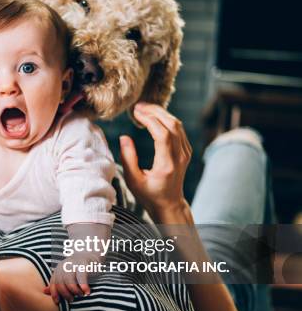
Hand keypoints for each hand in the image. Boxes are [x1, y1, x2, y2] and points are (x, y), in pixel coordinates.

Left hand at [42, 252, 96, 303]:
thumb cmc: (77, 270)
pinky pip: (82, 277)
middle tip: (72, 299)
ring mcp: (73, 264)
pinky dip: (84, 286)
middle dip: (65, 294)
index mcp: (58, 270)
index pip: (53, 283)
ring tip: (80, 295)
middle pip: (60, 283)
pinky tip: (87, 292)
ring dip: (74, 291)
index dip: (54, 294)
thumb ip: (57, 284)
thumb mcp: (65, 276)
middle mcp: (64, 266)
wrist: (90, 256)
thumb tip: (44, 291)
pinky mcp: (83, 264)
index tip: (58, 302)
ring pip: (69, 280)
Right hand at [119, 102, 191, 219]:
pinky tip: (154, 117)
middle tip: (138, 106)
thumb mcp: (133, 181)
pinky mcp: (186, 151)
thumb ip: (128, 158)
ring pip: (177, 125)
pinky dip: (166, 119)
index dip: (149, 120)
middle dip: (155, 112)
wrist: (169, 204)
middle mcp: (180, 157)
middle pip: (172, 125)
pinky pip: (178, 129)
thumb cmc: (148, 194)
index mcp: (167, 165)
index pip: (163, 135)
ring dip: (161, 113)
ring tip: (144, 109)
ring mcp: (185, 153)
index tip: (136, 114)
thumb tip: (124, 137)